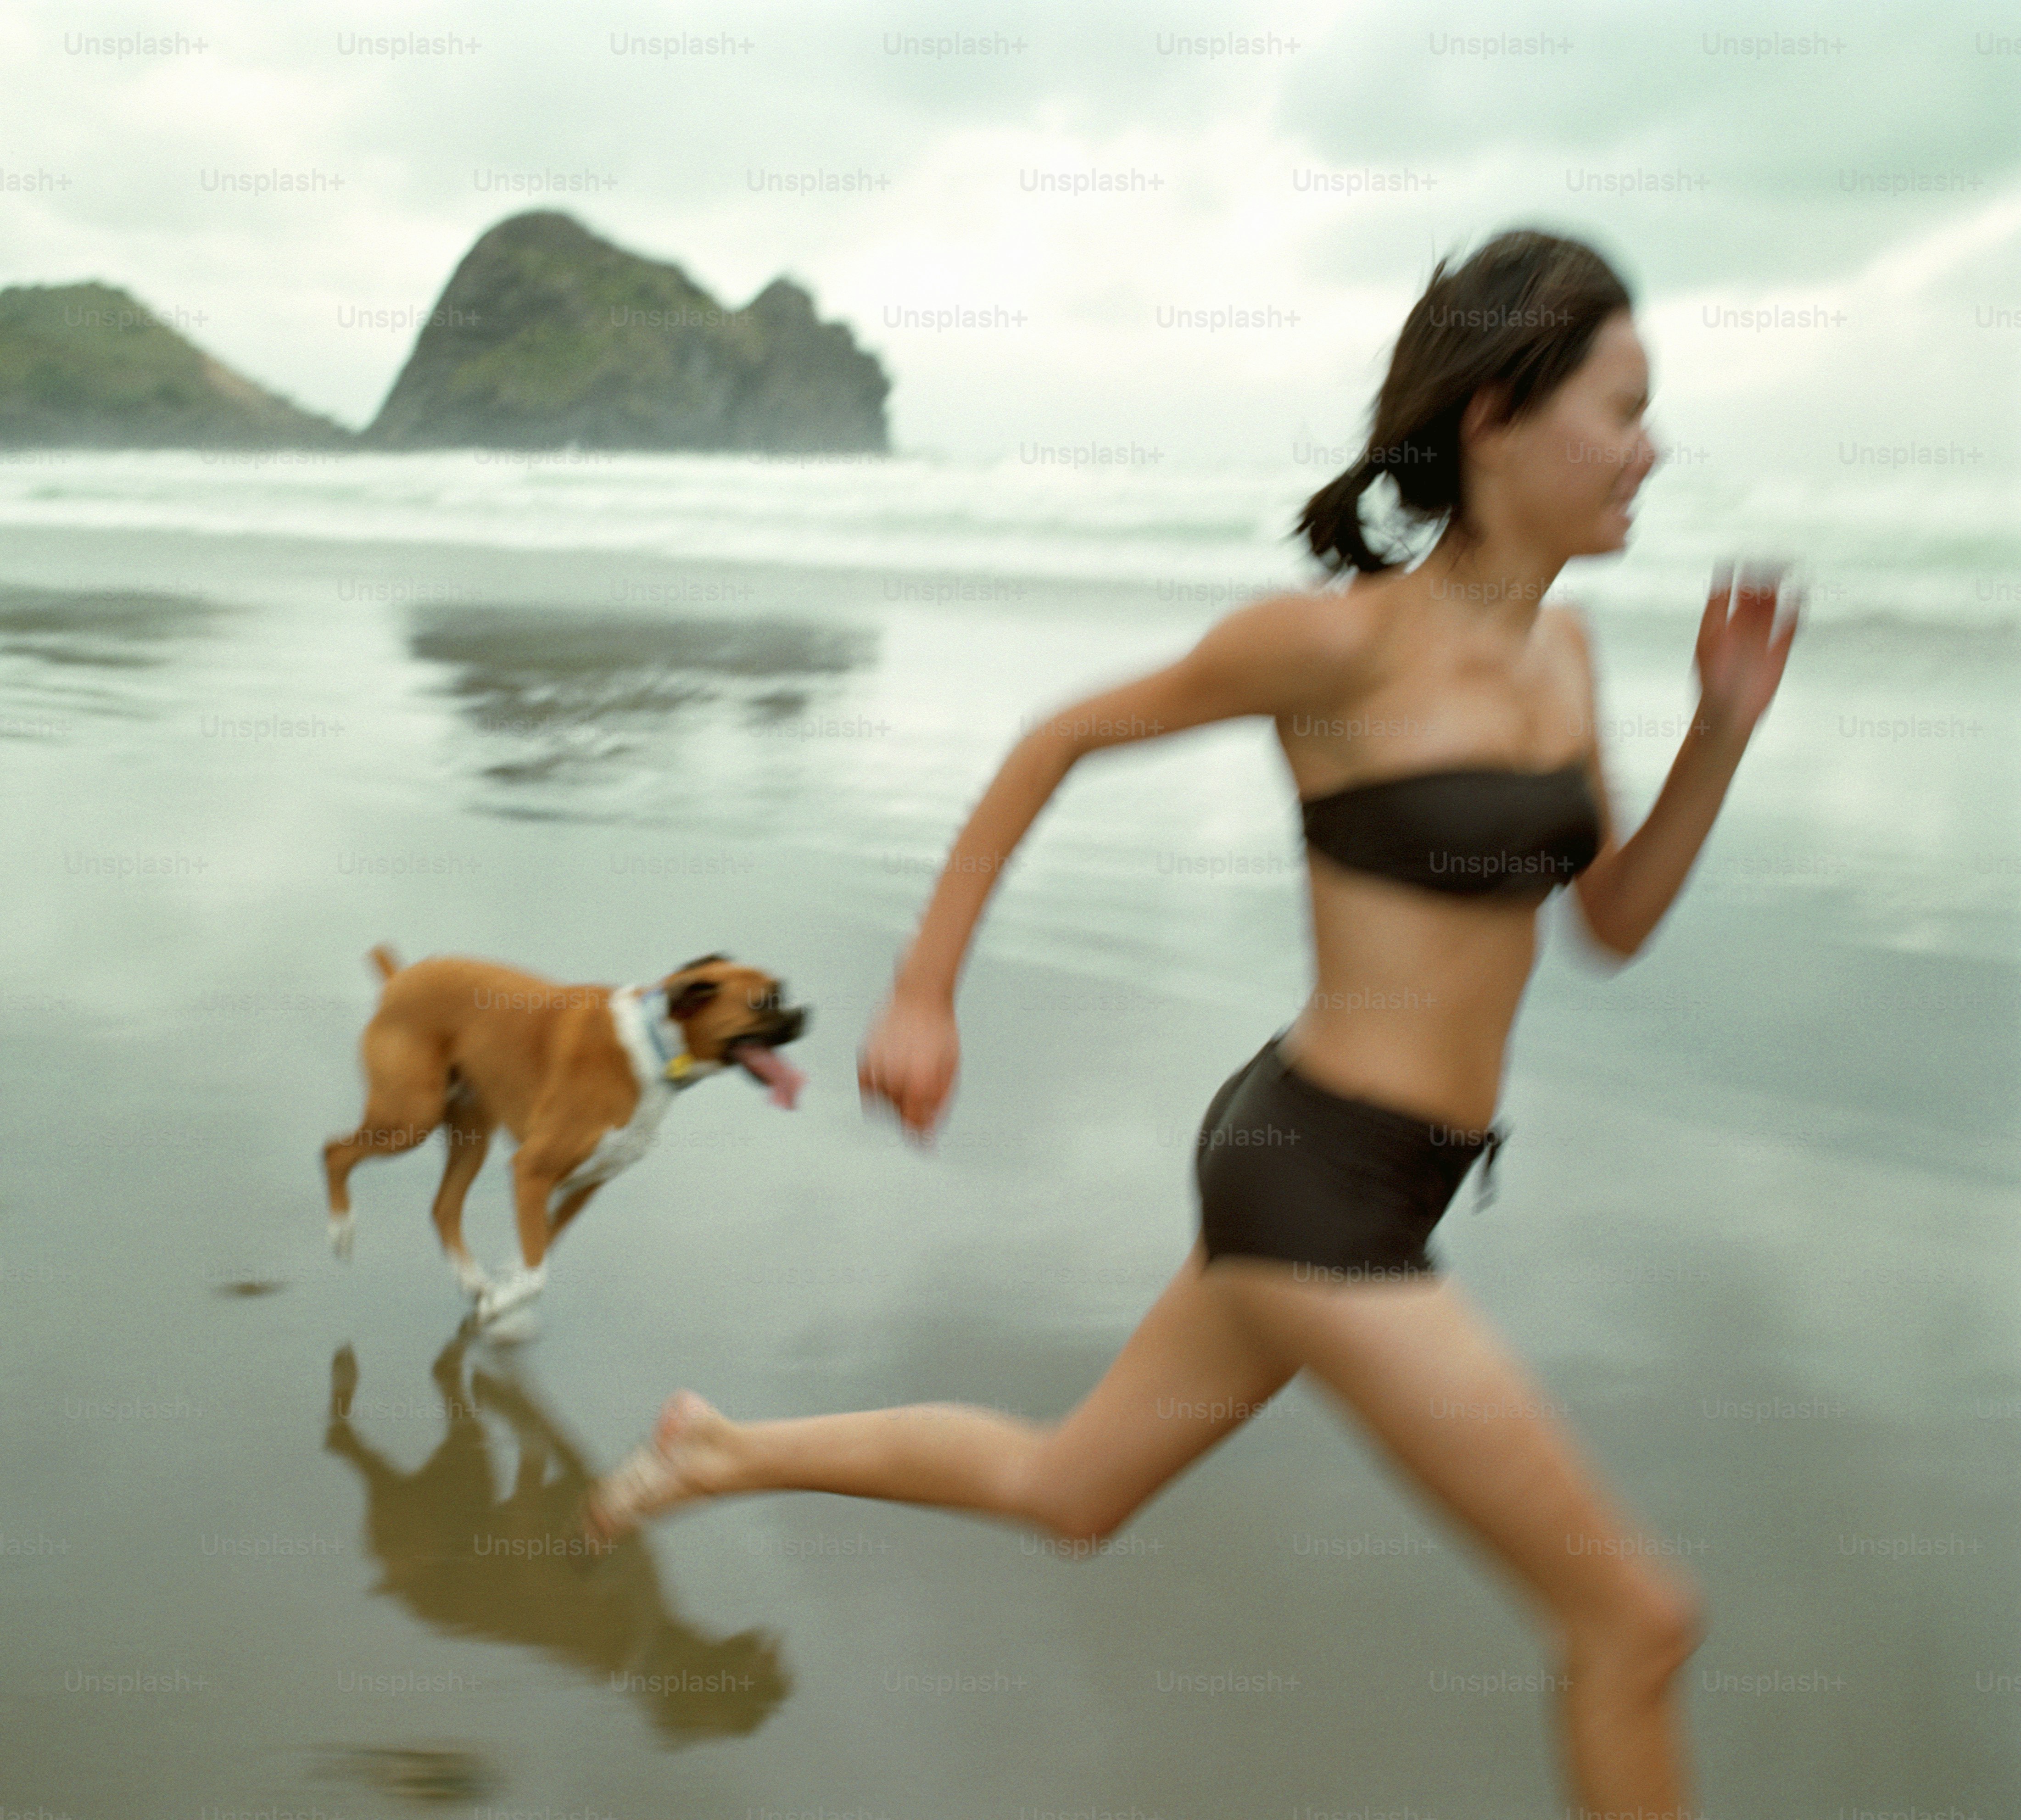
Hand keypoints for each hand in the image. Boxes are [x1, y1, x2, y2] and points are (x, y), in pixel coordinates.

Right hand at [858, 987, 958, 1144]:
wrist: (919, 996)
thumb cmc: (939, 1030)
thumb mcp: (951, 1069)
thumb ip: (940, 1102)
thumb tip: (929, 1130)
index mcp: (920, 1082)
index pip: (914, 1125)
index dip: (920, 1139)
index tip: (924, 1146)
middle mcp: (896, 1077)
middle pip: (898, 1115)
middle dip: (911, 1114)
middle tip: (922, 1095)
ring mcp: (877, 1066)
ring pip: (881, 1104)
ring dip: (894, 1100)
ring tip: (908, 1077)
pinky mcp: (865, 1057)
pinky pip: (867, 1087)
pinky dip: (877, 1089)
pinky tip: (890, 1076)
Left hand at [1695, 562, 1799, 738]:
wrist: (1727, 713)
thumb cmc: (1712, 681)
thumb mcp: (1710, 644)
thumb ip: (1717, 614)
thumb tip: (1721, 583)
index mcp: (1721, 625)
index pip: (1728, 591)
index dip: (1735, 573)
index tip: (1745, 555)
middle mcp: (1741, 629)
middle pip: (1755, 595)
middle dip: (1764, 576)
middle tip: (1775, 559)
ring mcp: (1761, 639)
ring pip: (1774, 607)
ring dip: (1781, 590)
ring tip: (1789, 569)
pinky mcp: (1778, 653)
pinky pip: (1790, 627)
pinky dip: (1796, 612)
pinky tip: (1801, 596)